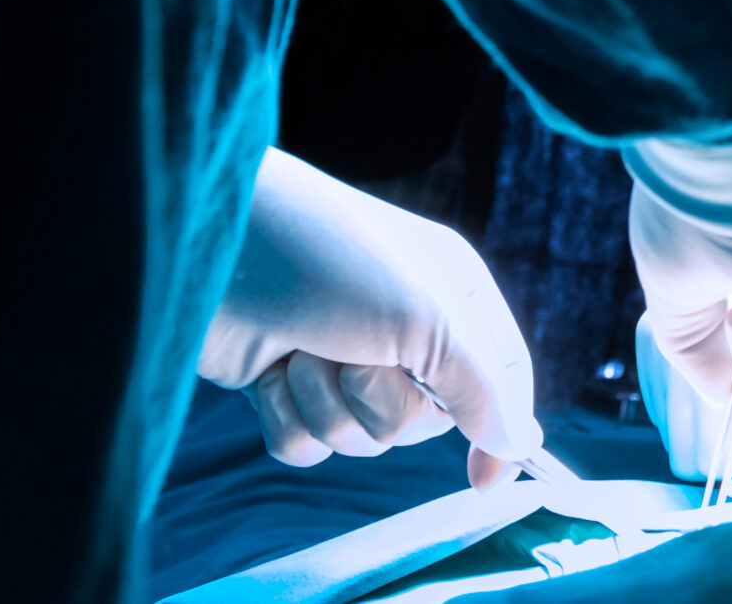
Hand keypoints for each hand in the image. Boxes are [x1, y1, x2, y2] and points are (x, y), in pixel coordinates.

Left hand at [199, 149, 539, 487]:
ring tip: (303, 350)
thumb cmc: (327, 259)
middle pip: (422, 423)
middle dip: (381, 403)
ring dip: (327, 405)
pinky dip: (287, 415)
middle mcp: (403, 330)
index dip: (498, 431)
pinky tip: (270, 370)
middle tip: (356, 355)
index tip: (480, 484)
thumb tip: (521, 446)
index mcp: (450, 299)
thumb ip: (480, 386)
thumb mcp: (423, 316)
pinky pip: (307, 445)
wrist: (211, 248)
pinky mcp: (289, 382)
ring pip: (360, 439)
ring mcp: (342, 357)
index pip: (499, 378)